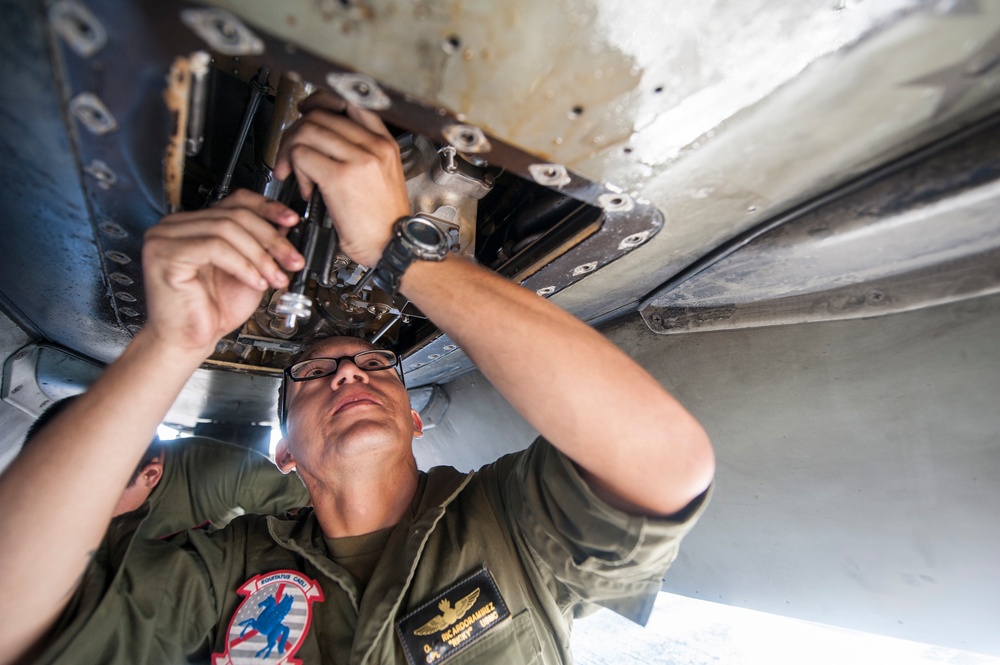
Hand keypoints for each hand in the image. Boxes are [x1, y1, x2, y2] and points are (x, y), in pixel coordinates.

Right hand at [142, 190, 303, 355]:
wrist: (188, 342)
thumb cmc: (212, 311)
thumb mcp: (249, 272)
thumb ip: (262, 247)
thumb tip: (285, 224)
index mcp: (194, 225)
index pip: (234, 201)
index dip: (266, 208)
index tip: (291, 220)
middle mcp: (175, 226)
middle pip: (234, 215)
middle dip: (271, 239)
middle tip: (292, 259)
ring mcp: (165, 237)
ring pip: (227, 229)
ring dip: (260, 255)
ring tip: (275, 277)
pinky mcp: (164, 253)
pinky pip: (214, 247)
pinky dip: (242, 264)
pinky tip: (255, 282)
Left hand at [273, 91, 410, 266]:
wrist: (394, 246)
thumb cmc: (385, 221)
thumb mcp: (383, 177)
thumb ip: (361, 154)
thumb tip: (327, 142)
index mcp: (384, 143)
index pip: (348, 102)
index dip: (320, 102)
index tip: (307, 112)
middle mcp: (373, 145)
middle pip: (321, 115)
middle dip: (296, 132)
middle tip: (290, 154)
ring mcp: (357, 159)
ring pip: (307, 131)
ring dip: (290, 150)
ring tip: (295, 172)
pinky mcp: (339, 177)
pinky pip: (302, 155)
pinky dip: (295, 170)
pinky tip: (305, 187)